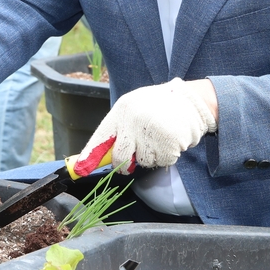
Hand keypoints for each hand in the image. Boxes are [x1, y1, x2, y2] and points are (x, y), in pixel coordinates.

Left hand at [70, 78, 216, 176]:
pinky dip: (165, 155)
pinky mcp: (168, 142)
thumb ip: (120, 128)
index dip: (90, 156)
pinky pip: (160, 161)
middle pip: (120, 157)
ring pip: (142, 161)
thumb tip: (106, 155)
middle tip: (132, 158)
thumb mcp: (133, 107)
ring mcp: (151, 132)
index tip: (80, 169)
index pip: (101, 137)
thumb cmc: (157, 105)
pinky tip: (169, 140)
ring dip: (149, 155)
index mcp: (122, 110)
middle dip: (124, 164)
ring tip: (157, 137)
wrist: (189, 100)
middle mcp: (134, 121)